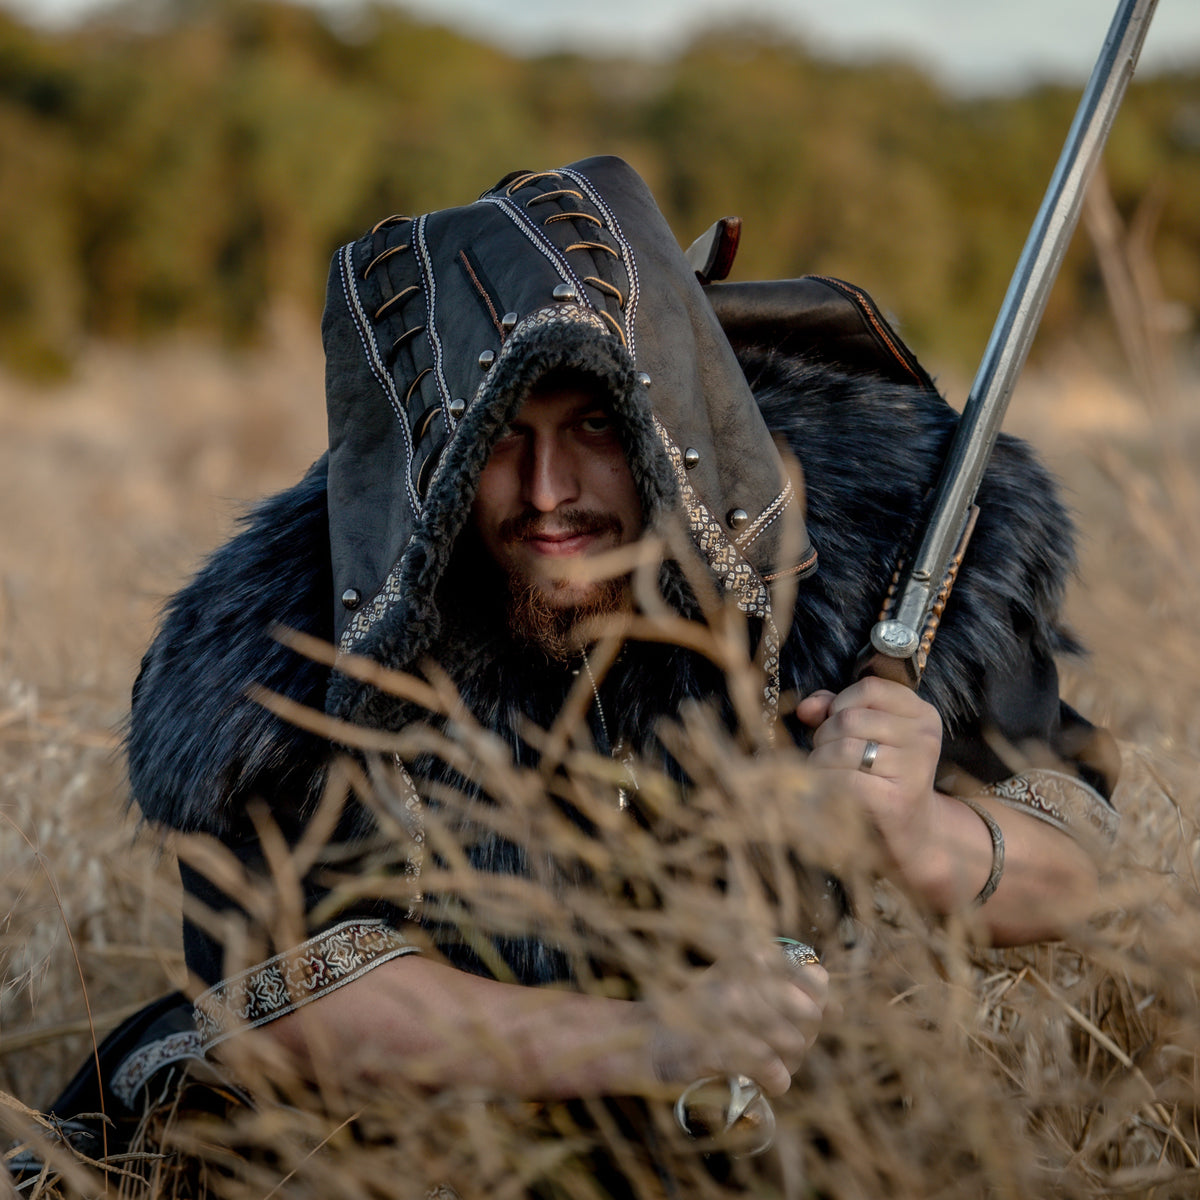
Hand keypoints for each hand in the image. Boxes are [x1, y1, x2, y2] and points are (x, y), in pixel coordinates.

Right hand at [647, 953, 828, 1096]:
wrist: (651, 1039)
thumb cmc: (701, 1012)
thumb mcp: (742, 985)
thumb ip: (787, 989)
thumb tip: (838, 1007)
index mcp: (750, 956)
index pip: (815, 976)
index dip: (819, 1002)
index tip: (807, 1016)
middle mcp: (743, 977)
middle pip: (809, 1015)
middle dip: (804, 1037)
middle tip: (783, 1045)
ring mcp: (729, 1012)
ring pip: (794, 1045)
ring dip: (789, 1062)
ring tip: (771, 1062)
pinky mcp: (720, 1048)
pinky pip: (773, 1069)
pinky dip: (775, 1080)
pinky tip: (765, 1080)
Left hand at [796, 676, 943, 889]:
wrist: (912, 834)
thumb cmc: (882, 777)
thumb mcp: (867, 735)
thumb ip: (836, 711)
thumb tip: (807, 707)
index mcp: (921, 714)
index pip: (869, 688)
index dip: (840, 702)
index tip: (834, 722)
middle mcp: (924, 737)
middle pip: (850, 718)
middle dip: (824, 736)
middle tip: (826, 756)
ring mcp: (914, 768)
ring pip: (843, 747)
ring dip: (821, 761)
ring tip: (826, 773)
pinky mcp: (897, 800)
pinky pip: (844, 779)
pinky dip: (825, 783)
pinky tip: (828, 791)